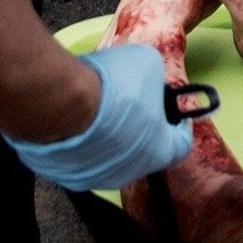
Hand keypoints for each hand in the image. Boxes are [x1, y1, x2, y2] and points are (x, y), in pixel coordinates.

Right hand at [5, 42, 193, 191]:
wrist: (61, 103)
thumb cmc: (115, 87)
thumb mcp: (148, 64)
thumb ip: (153, 78)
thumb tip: (146, 79)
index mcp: (159, 152)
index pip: (181, 146)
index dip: (180, 126)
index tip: (175, 112)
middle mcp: (128, 172)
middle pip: (140, 149)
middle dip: (138, 126)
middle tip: (128, 102)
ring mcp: (93, 178)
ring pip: (106, 155)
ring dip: (106, 135)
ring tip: (95, 108)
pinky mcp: (63, 174)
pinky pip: (77, 156)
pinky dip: (78, 141)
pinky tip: (72, 119)